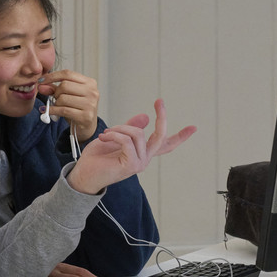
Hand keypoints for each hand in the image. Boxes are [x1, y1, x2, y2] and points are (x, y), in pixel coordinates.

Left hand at [37, 69, 98, 141]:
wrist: (87, 126)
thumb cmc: (78, 108)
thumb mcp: (68, 95)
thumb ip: (54, 89)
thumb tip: (41, 86)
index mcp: (90, 82)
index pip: (67, 74)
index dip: (52, 76)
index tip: (42, 80)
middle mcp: (92, 92)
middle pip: (64, 85)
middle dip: (55, 92)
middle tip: (55, 98)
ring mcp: (90, 104)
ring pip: (63, 98)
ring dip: (56, 103)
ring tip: (58, 106)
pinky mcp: (85, 116)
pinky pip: (63, 110)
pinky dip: (53, 110)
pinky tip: (48, 111)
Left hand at [66, 99, 195, 194]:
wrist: (83, 174)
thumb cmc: (96, 158)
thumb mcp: (115, 136)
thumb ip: (130, 128)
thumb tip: (145, 117)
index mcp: (142, 152)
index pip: (166, 144)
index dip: (181, 136)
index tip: (193, 128)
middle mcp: (144, 159)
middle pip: (161, 136)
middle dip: (162, 117)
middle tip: (160, 101)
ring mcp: (139, 163)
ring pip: (138, 134)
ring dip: (119, 129)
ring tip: (106, 133)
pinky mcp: (131, 165)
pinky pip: (127, 141)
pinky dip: (114, 135)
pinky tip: (104, 137)